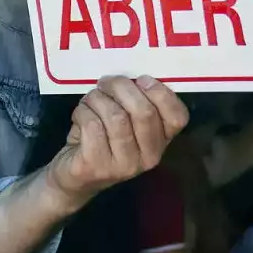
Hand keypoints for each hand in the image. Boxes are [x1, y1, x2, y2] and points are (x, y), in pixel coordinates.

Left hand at [46, 75, 187, 213]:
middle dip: (121, 87)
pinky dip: (83, 112)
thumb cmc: (101, 139)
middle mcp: (149, 157)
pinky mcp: (97, 166)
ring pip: (115, 116)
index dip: (160, 93)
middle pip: (143, 111)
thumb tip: (132, 76)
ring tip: (90, 100)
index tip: (141, 79)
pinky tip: (80, 116)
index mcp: (161, 142)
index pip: (177, 117)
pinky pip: (92, 125)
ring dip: (98, 99)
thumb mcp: (125, 122)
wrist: (74, 175)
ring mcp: (124, 165)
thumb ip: (135, 103)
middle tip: (106, 83)